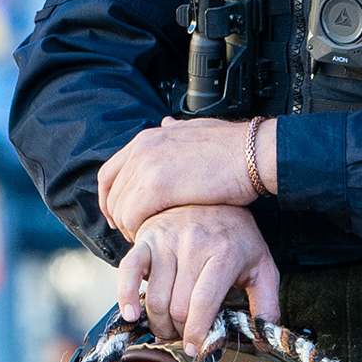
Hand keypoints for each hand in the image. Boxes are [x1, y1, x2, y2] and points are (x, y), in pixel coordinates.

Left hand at [95, 118, 262, 238]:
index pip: (109, 173)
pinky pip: (132, 217)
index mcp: (147, 138)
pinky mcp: (158, 187)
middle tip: (135, 232)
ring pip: (120, 208)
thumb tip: (166, 124)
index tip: (119, 215)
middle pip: (112, 193)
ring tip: (149, 237)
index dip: (109, 198)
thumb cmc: (232, 147)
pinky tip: (155, 237)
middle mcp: (141, 149)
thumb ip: (174, 132)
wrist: (252, 153)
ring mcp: (147, 167)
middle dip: (119, 217)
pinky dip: (139, 232)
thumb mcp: (195, 129)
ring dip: (130, 227)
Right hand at [116, 203, 278, 342]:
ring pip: (155, 297)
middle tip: (184, 338)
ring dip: (159, 322)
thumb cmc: (237, 236)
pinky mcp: (146, 238)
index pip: (204, 302)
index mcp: (225, 252)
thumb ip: (267, 302)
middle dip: (179, 331)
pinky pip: (129, 270)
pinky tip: (132, 314)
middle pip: (177, 306)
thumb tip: (263, 338)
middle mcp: (194, 243)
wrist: (213, 193)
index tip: (195, 349)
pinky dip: (126, 295)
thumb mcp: (262, 265)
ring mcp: (167, 239)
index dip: (197, 332)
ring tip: (168, 327)